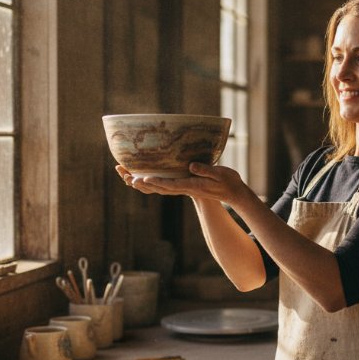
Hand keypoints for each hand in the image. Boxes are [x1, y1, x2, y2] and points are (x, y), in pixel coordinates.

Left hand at [115, 163, 253, 206]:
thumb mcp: (221, 174)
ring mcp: (183, 187)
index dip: (155, 181)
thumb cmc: (228, 182)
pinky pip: (163, 185)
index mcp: (192, 185)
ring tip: (127, 176)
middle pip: (159, 187)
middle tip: (125, 176)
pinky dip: (151, 182)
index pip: (170, 184)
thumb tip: (191, 166)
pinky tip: (144, 176)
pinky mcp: (184, 184)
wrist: (233, 192)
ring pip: (158, 187)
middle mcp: (184, 187)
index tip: (142, 178)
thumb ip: (206, 170)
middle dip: (142, 182)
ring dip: (143, 183)